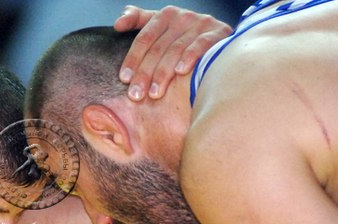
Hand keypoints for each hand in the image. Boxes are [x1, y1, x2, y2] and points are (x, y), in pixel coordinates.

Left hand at [114, 6, 231, 100]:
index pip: (144, 39)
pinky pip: (200, 45)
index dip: (133, 59)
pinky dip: (189, 58)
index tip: (124, 79)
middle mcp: (182, 16)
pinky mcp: (218, 32)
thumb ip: (139, 20)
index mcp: (165, 15)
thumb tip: (118, 24)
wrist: (219, 37)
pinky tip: (179, 72)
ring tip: (154, 94)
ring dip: (163, 73)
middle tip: (136, 95)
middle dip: (145, 73)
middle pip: (158, 48)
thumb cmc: (183, 35)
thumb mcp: (161, 25)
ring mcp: (200, 23)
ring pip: (176, 50)